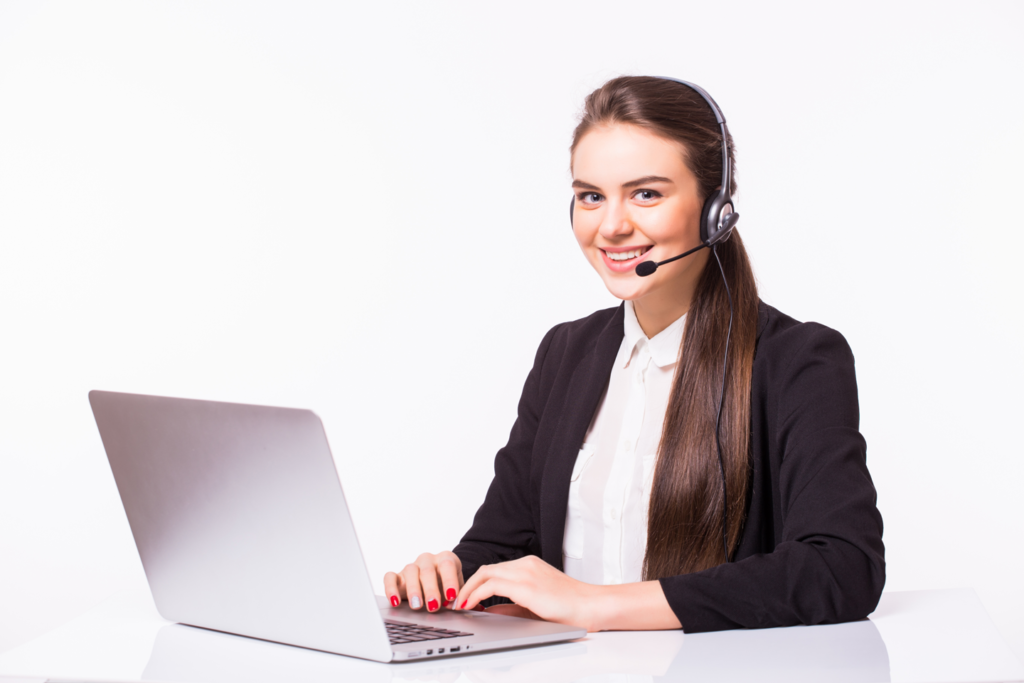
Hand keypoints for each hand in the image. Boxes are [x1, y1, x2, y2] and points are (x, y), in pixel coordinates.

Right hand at [383, 551, 462, 612]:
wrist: (436, 579)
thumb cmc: (448, 585)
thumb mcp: (458, 589)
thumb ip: (463, 597)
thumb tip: (471, 608)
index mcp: (445, 559)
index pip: (447, 566)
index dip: (449, 580)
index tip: (451, 596)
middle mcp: (428, 560)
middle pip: (428, 570)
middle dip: (431, 589)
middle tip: (434, 606)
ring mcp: (412, 566)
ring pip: (410, 571)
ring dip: (414, 590)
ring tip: (417, 606)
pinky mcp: (398, 575)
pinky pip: (390, 577)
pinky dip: (391, 589)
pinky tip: (395, 602)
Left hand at [451, 555, 599, 630]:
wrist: (592, 606)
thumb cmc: (570, 608)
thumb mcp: (535, 605)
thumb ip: (510, 607)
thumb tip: (486, 611)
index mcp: (530, 565)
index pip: (495, 570)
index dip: (476, 584)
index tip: (467, 599)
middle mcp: (526, 564)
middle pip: (486, 569)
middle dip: (467, 585)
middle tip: (457, 602)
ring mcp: (526, 572)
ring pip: (486, 573)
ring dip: (468, 589)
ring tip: (461, 605)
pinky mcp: (527, 585)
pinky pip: (492, 584)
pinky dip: (477, 594)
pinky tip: (472, 605)